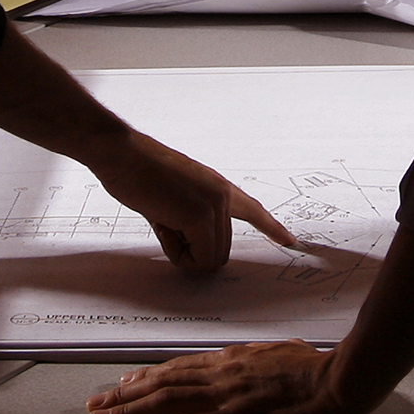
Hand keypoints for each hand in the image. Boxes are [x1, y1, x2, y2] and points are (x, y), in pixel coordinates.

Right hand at [81, 130, 297, 270]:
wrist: (121, 153)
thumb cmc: (138, 172)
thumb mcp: (173, 198)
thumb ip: (190, 220)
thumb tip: (194, 252)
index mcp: (218, 187)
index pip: (253, 209)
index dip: (271, 228)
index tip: (291, 241)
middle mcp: (223, 195)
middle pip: (220, 252)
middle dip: (192, 252)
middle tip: (167, 223)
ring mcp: (214, 205)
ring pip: (210, 259)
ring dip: (184, 253)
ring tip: (163, 219)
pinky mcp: (200, 216)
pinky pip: (197, 259)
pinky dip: (177, 254)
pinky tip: (162, 224)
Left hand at [87, 341, 364, 413]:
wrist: (337, 381)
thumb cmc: (320, 370)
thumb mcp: (288, 354)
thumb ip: (273, 357)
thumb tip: (279, 354)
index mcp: (232, 360)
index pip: (180, 368)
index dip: (149, 376)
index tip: (125, 383)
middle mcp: (219, 374)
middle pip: (162, 384)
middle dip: (124, 396)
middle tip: (96, 404)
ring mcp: (223, 397)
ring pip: (163, 403)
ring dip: (127, 413)